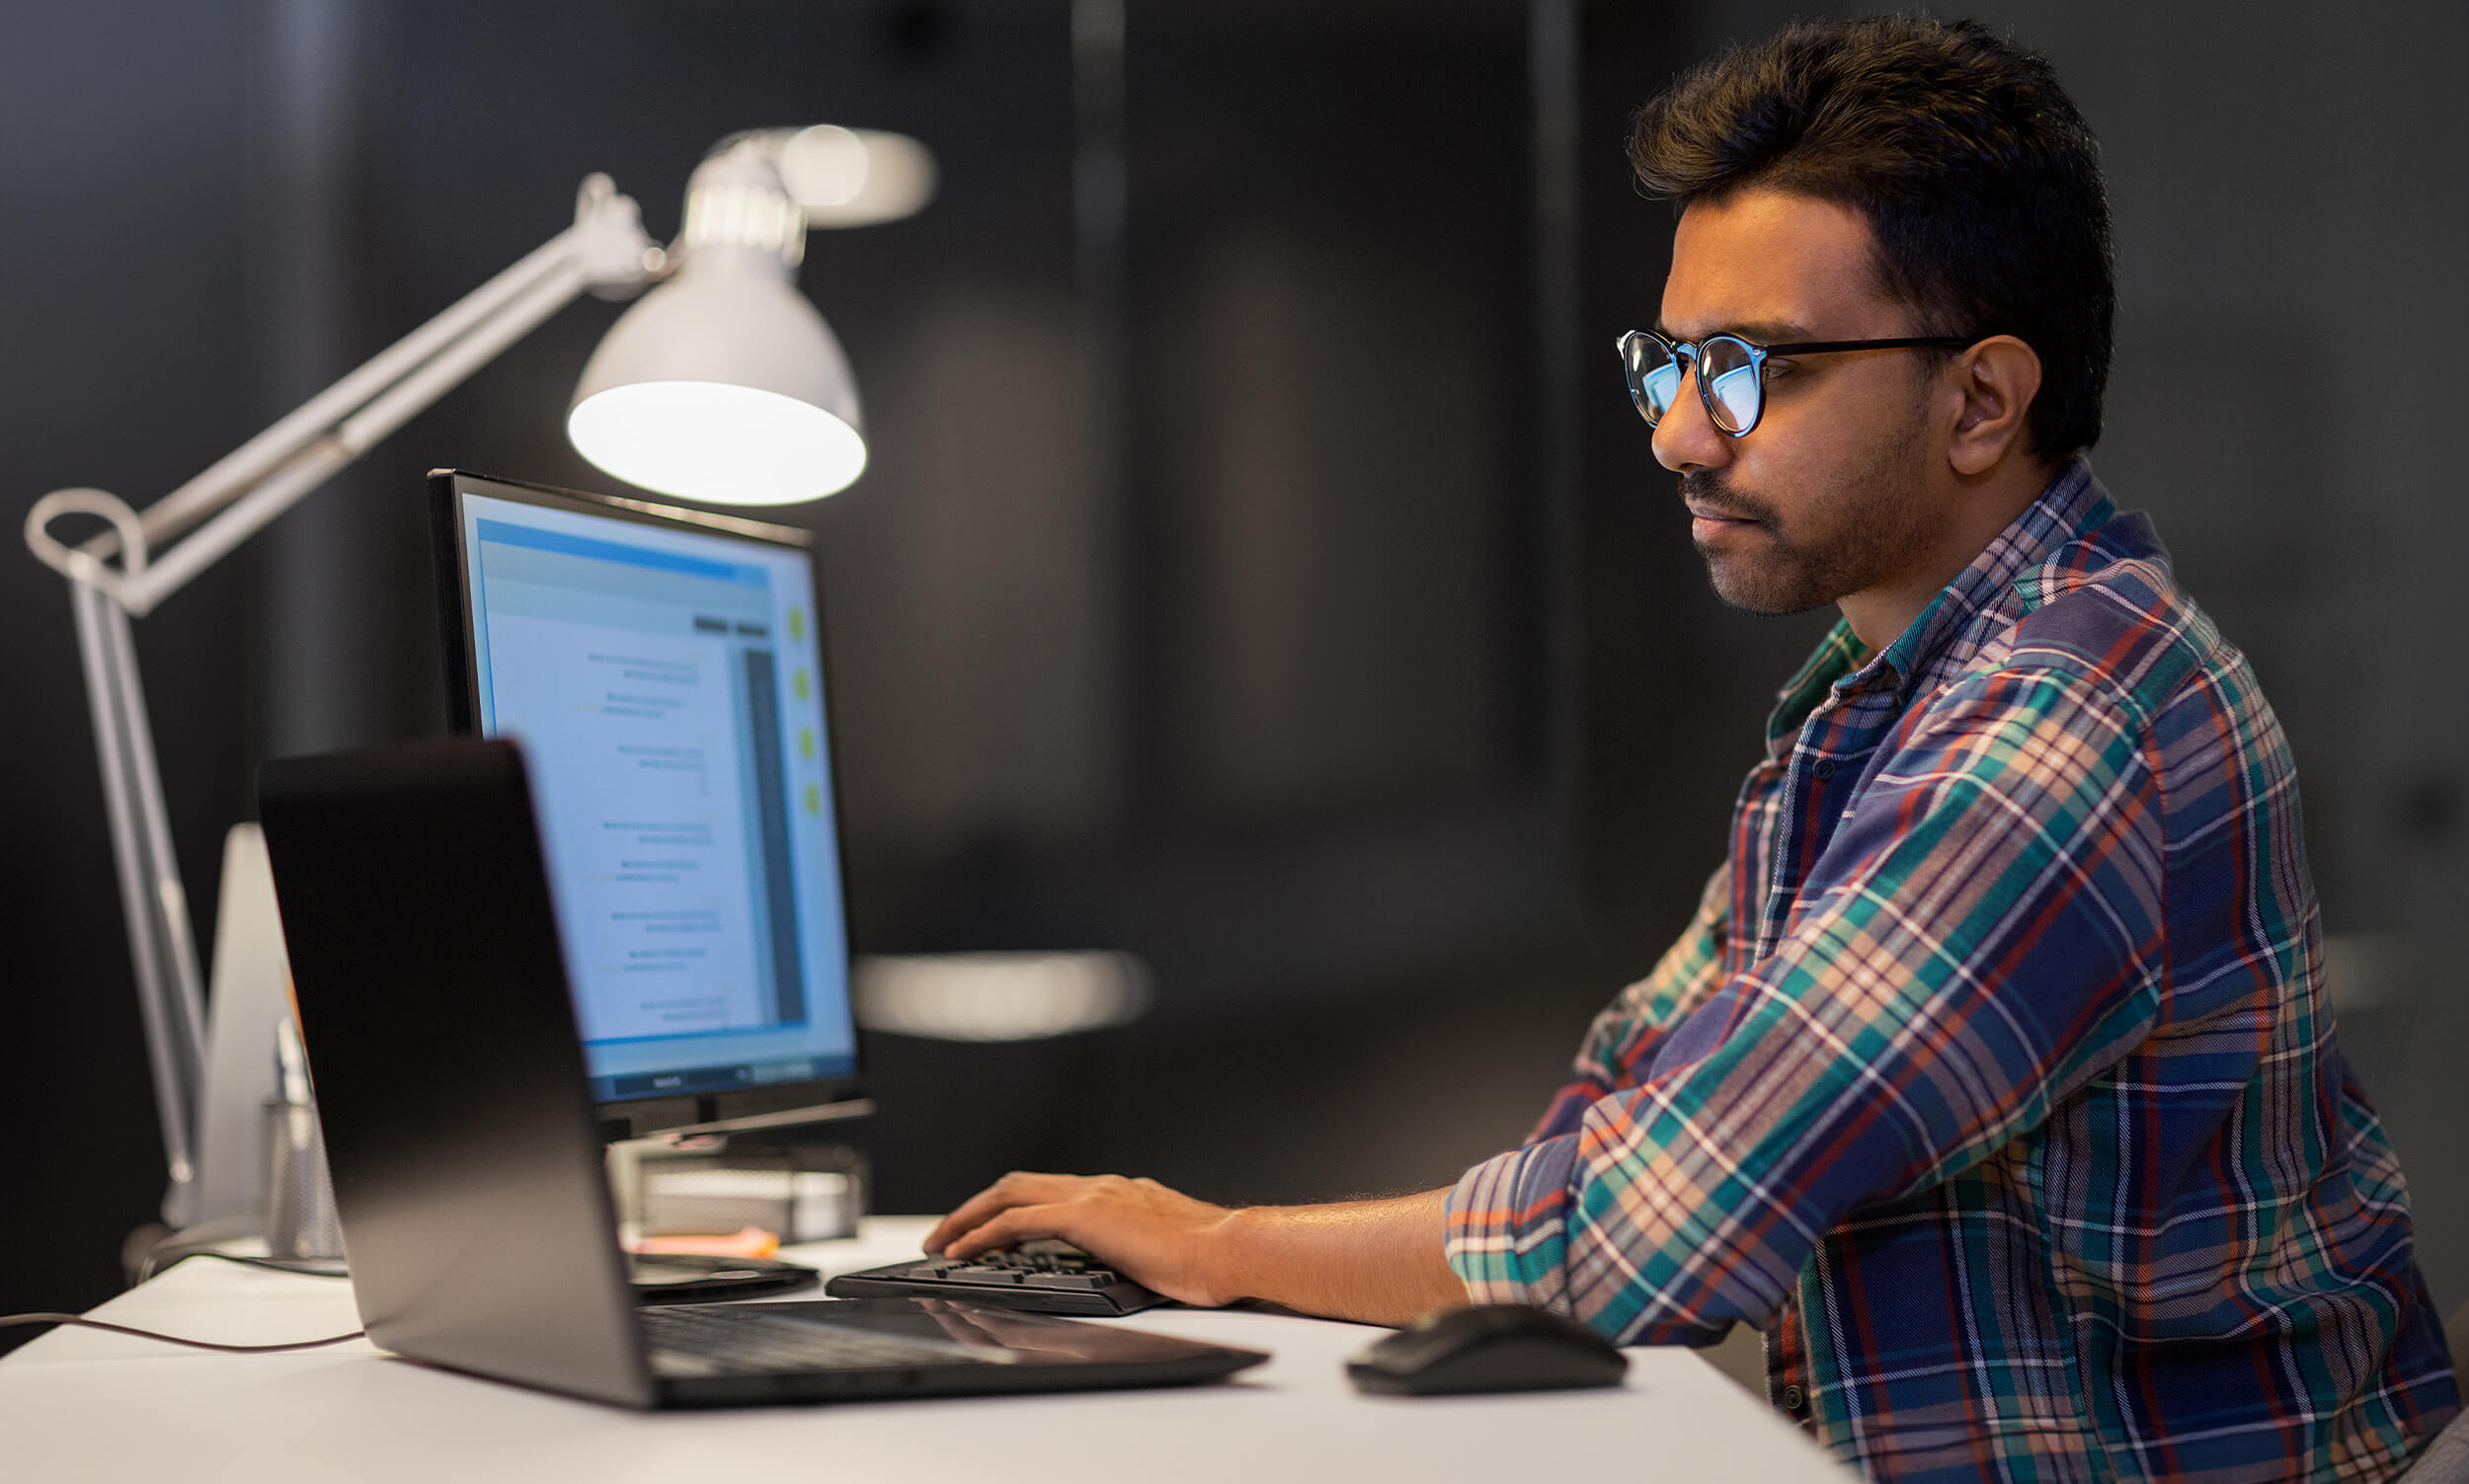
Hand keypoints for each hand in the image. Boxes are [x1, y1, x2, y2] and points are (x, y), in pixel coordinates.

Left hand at [923, 1171, 1244, 1306]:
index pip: (1050, 1190)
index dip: (1010, 1207)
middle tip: (947, 1233)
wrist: (1230, 1250)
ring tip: (942, 1241)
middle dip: (976, 1207)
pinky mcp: (1086, 1217)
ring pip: (1010, 1194)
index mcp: (1118, 1193)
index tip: (986, 1228)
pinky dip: (984, 1233)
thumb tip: (1124, 1266)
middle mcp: (1101, 1186)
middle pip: (1019, 1184)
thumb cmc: (1209, 1259)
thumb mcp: (1162, 1249)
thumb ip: (1136, 1247)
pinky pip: (1017, 1221)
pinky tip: (963, 1251)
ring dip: (969, 1217)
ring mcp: (1092, 1196)